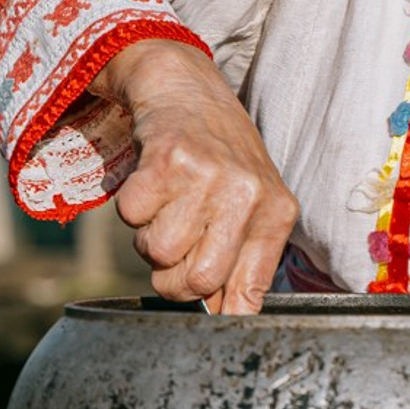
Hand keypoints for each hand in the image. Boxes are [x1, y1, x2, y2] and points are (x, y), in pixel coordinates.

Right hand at [90, 37, 298, 311]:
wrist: (188, 89)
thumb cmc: (220, 158)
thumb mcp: (251, 205)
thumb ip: (243, 262)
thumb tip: (224, 320)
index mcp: (277, 214)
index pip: (248, 294)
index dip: (217, 311)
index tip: (202, 313)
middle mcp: (249, 194)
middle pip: (196, 282)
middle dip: (172, 276)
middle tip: (176, 244)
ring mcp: (209, 175)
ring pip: (160, 252)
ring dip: (150, 237)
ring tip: (167, 205)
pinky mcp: (167, 158)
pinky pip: (132, 216)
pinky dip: (132, 206)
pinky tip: (152, 182)